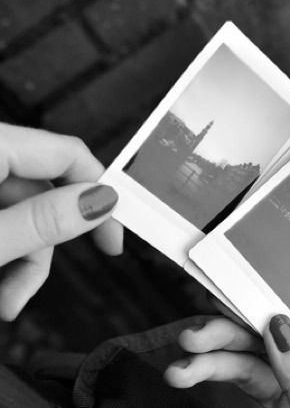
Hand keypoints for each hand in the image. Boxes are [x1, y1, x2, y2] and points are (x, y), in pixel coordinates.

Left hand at [0, 122, 122, 320]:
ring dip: (21, 260)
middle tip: (29, 291)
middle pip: (42, 193)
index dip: (100, 193)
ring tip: (4, 300)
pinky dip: (3, 252)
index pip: (68, 153)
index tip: (114, 235)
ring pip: (20, 213)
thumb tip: (102, 201)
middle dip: (44, 249)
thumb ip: (41, 220)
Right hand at [164, 315, 289, 406]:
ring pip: (248, 358)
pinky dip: (217, 372)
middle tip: (191, 339)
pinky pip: (243, 376)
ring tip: (179, 369)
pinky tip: (192, 372)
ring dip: (211, 359)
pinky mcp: (274, 400)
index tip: (226, 302)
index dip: (259, 312)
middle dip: (225, 338)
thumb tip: (280, 325)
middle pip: (266, 340)